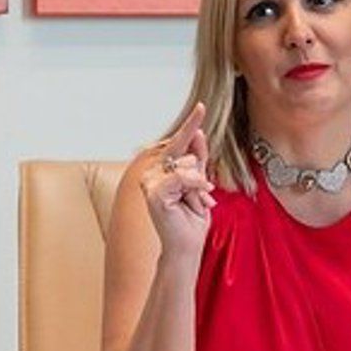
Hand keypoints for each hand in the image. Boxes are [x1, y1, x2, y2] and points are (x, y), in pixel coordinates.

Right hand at [139, 104, 214, 266]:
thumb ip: (197, 158)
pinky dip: (195, 186)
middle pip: (186, 155)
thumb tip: (198, 133)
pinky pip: (182, 176)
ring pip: (185, 165)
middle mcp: (152, 174)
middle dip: (200, 175)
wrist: (188, 244)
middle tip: (199, 198)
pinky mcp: (153, 193)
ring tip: (194, 203)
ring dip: (198, 185)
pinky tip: (200, 198)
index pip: (178, 143)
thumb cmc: (192, 218)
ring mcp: (150, 183)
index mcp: (162, 171)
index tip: (201, 106)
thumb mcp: (200, 183)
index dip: (190, 124)